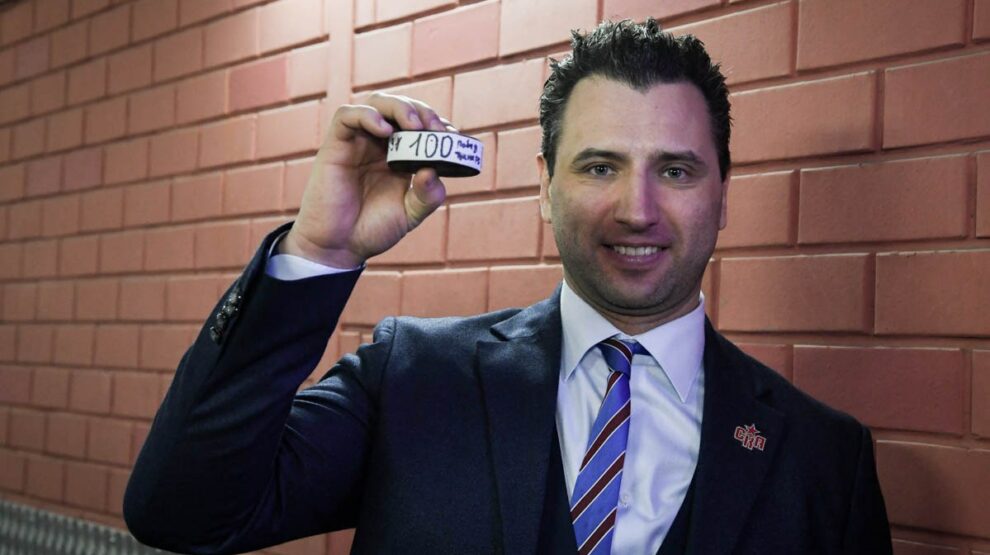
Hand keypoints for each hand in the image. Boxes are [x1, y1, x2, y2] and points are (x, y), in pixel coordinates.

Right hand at [281, 93, 453, 267]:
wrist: (338, 247)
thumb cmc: (371, 229)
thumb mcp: (409, 215)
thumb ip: (427, 196)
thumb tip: (432, 171)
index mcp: (399, 156)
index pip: (420, 125)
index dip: (437, 124)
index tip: (452, 137)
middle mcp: (379, 144)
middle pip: (401, 108)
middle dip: (423, 112)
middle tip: (435, 130)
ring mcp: (357, 142)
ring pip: (377, 103)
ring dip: (399, 108)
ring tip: (414, 127)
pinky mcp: (335, 145)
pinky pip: (347, 115)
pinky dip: (368, 115)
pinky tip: (385, 130)